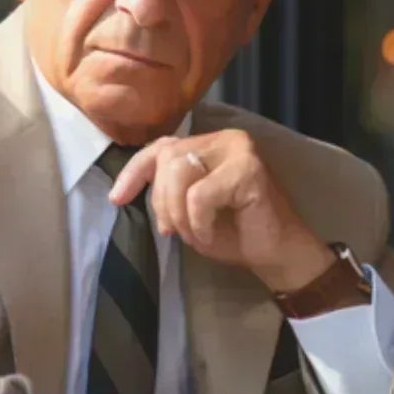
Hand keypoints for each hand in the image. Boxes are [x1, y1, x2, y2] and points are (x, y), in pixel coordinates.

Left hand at [108, 129, 335, 291]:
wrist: (276, 254)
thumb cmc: (233, 232)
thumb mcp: (187, 209)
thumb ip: (166, 189)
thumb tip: (125, 189)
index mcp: (207, 144)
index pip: (160, 147)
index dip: (134, 172)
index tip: (117, 199)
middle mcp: (223, 139)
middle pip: (167, 158)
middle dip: (161, 201)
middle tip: (171, 230)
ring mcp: (239, 150)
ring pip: (180, 172)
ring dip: (179, 212)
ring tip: (194, 233)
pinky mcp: (249, 169)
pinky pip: (200, 195)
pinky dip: (198, 222)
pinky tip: (210, 233)